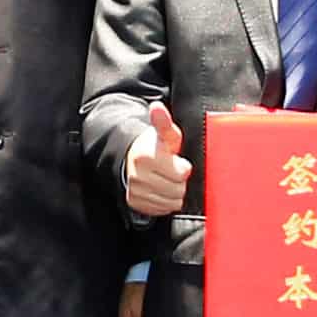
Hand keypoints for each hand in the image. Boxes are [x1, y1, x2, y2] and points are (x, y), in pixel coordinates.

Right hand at [121, 102, 191, 218]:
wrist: (132, 158)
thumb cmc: (155, 146)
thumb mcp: (164, 134)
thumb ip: (164, 122)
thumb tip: (157, 107)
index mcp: (145, 157)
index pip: (182, 173)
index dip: (183, 167)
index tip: (177, 161)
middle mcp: (138, 176)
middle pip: (178, 190)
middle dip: (180, 182)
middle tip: (172, 172)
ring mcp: (135, 191)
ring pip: (171, 202)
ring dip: (174, 193)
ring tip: (167, 179)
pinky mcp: (135, 203)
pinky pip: (162, 209)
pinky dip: (165, 202)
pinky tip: (161, 189)